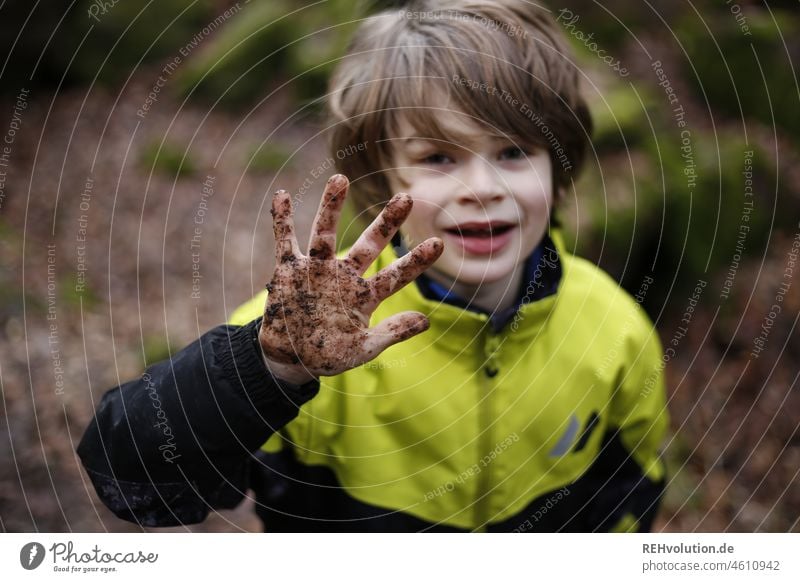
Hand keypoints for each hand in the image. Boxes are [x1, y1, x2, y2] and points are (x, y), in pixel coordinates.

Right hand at [259, 174, 442, 382]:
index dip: (416, 261)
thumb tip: (426, 321)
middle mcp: (344, 276)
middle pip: (369, 245)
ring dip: (331, 207)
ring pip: (325, 233)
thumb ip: (391, 334)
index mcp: (365, 296)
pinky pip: (284, 240)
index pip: (396, 275)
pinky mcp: (289, 270)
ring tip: (339, 178)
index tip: (438, 244)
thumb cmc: (329, 356)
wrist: (291, 359)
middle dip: (387, 223)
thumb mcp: (362, 350)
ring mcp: (316, 270)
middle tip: (407, 198)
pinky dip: (281, 220)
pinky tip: (282, 195)